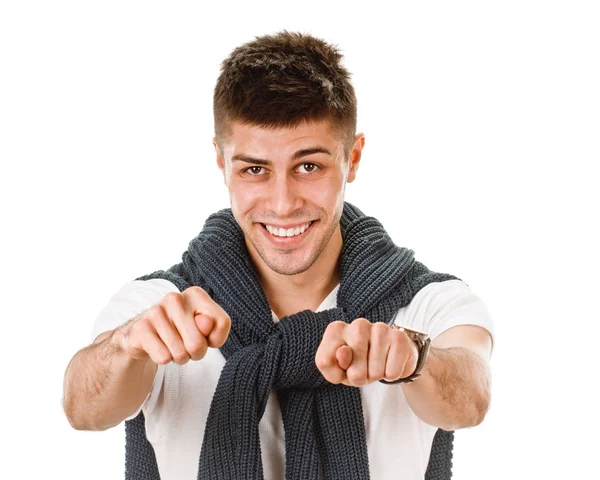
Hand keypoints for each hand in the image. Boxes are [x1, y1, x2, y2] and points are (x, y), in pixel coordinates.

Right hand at [115, 286, 230, 365]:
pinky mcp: (140, 328)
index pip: (223, 322)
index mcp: (196, 294)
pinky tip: (157, 346)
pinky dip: (163, 359)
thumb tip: (206, 323)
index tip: (205, 335)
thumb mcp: (205, 329)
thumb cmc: (182, 332)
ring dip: (178, 357)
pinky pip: (163, 357)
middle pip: (198, 343)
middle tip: (186, 344)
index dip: (216, 339)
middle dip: (195, 353)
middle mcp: (175, 298)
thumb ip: (217, 326)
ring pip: (180, 353)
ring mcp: (155, 312)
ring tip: (171, 345)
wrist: (145, 336)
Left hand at [315, 318, 418, 386]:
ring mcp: (379, 328)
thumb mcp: (338, 370)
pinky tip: (390, 362)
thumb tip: (342, 352)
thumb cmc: (358, 363)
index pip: (324, 362)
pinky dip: (391, 374)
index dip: (336, 374)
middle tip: (363, 369)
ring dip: (376, 376)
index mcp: (336, 329)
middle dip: (360, 378)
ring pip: (375, 372)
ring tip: (377, 365)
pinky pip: (392, 372)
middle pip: (354, 371)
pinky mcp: (398, 337)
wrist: (390, 357)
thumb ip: (328, 364)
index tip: (343, 367)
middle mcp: (357, 324)